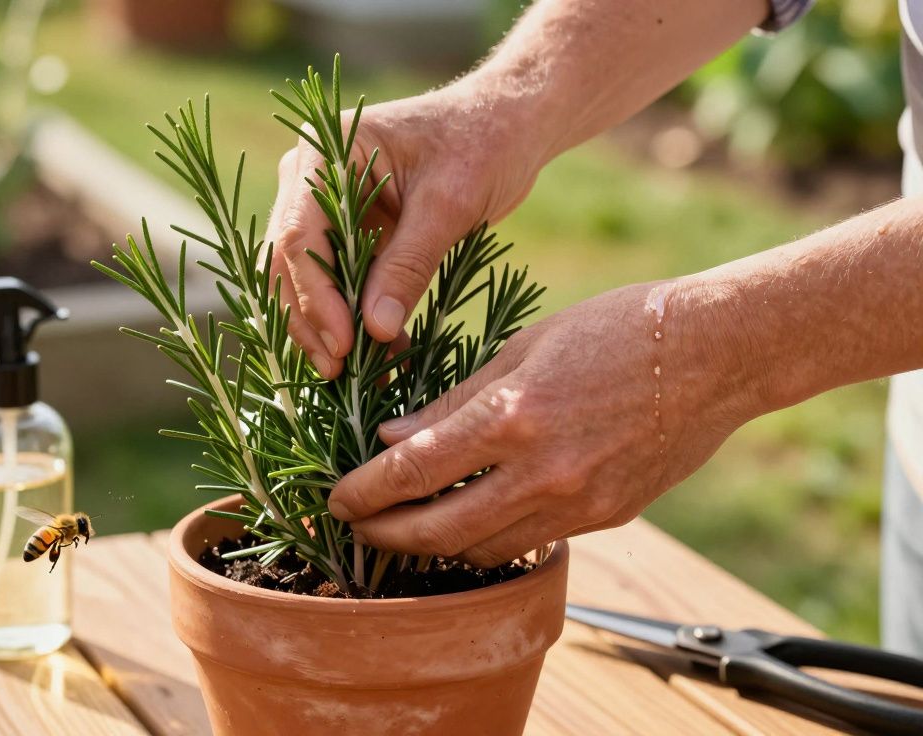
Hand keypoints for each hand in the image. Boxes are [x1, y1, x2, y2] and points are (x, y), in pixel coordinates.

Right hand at [265, 83, 547, 377]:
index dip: (315, 295)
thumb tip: (374, 330)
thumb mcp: (449, 205)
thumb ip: (408, 265)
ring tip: (358, 377)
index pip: (299, 234)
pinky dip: (353, 320)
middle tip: (339, 372)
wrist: (507, 125)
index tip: (344, 344)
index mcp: (324, 150)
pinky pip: (335, 283)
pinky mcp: (343, 231)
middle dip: (311, 320)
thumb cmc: (482, 144)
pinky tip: (380, 357)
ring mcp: (321, 204)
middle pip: (288, 261)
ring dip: (327, 328)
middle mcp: (308, 175)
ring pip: (303, 279)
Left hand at [326, 279, 766, 567]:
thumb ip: (456, 399)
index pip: (412, 471)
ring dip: (435, 544)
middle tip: (357, 525)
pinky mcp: (606, 518)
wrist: (717, 354)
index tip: (336, 497)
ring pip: (482, 549)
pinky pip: (530, 543)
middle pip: (437, 530)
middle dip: (385, 533)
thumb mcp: (525, 346)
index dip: (364, 491)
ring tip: (408, 526)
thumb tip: (394, 434)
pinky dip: (490, 539)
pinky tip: (472, 520)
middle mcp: (541, 472)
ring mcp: (577, 503)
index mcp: (512, 416)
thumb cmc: (617, 328)